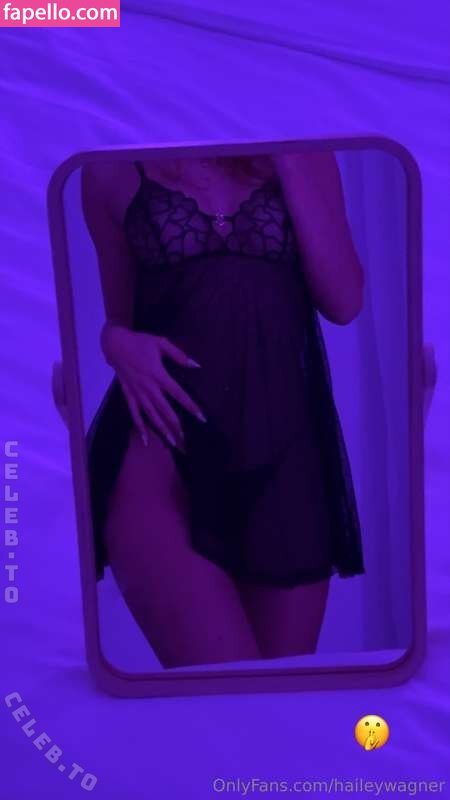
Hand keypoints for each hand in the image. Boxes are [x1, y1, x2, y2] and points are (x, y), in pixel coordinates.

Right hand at [100, 323, 205, 450]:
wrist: (114, 344)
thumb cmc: (140, 342)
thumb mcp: (161, 343)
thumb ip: (179, 355)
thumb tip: (196, 365)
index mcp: (158, 374)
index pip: (178, 393)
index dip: (190, 406)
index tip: (201, 417)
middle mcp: (148, 387)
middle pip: (164, 409)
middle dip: (176, 424)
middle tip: (186, 438)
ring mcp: (137, 392)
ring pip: (151, 415)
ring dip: (161, 429)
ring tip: (172, 442)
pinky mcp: (128, 394)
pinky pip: (134, 413)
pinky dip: (140, 427)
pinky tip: (146, 440)